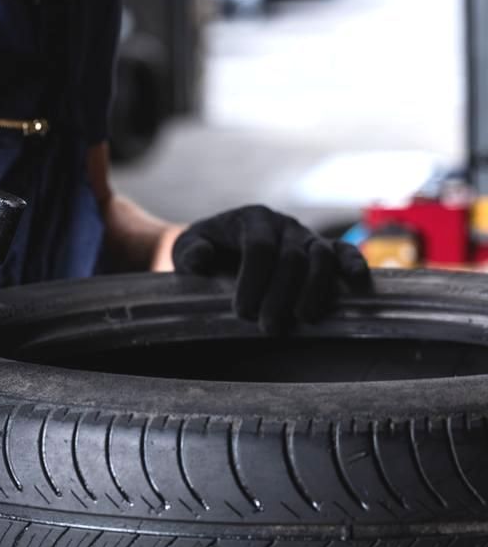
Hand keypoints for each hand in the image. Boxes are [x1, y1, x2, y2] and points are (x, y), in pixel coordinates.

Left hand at [172, 205, 370, 332]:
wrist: (221, 248)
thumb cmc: (205, 250)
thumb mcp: (187, 248)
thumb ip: (190, 252)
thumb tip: (200, 257)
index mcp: (250, 218)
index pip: (259, 246)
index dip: (253, 280)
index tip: (242, 312)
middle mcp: (282, 224)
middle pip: (291, 256)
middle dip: (280, 294)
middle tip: (268, 328)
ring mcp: (305, 235)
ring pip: (320, 256)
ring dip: (315, 289)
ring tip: (304, 318)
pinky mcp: (323, 250)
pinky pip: (343, 251)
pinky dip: (353, 263)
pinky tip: (358, 282)